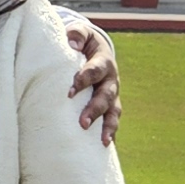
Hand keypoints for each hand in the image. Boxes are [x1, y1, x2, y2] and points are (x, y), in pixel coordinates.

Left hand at [59, 17, 122, 143]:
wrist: (95, 49)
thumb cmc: (81, 42)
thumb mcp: (80, 33)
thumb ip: (76, 34)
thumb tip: (71, 41)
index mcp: (103, 61)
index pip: (94, 71)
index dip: (84, 79)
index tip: (70, 91)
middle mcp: (111, 80)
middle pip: (106, 96)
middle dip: (95, 110)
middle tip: (82, 122)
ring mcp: (113, 95)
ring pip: (114, 112)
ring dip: (109, 127)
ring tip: (104, 141)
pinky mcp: (110, 107)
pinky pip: (113, 122)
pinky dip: (111, 135)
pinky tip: (105, 150)